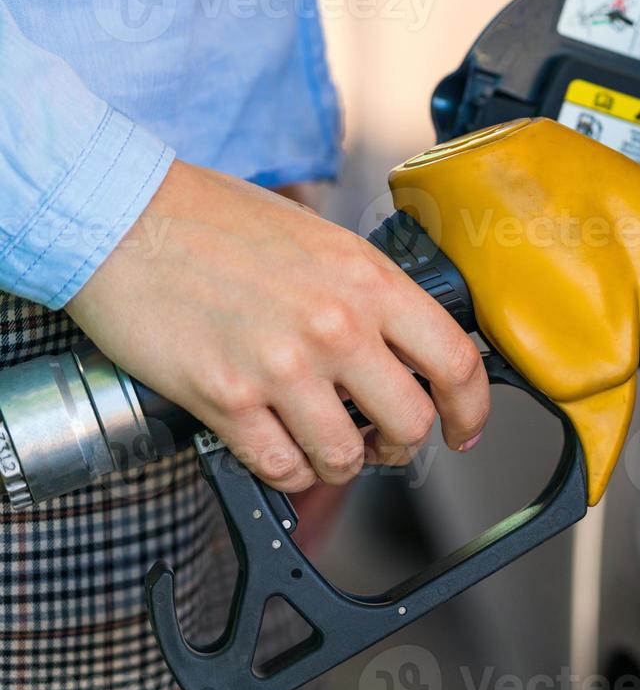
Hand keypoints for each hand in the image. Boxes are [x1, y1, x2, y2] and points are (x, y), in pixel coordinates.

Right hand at [67, 160, 490, 491]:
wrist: (121, 217)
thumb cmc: (215, 220)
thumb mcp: (321, 238)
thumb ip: (367, 291)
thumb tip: (403, 343)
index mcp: (368, 280)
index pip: (454, 361)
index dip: (470, 409)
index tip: (463, 428)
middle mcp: (335, 325)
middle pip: (409, 422)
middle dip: (403, 444)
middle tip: (386, 442)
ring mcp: (281, 366)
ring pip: (347, 458)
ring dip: (342, 465)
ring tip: (326, 447)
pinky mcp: (225, 398)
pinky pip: (281, 468)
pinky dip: (288, 472)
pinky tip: (280, 450)